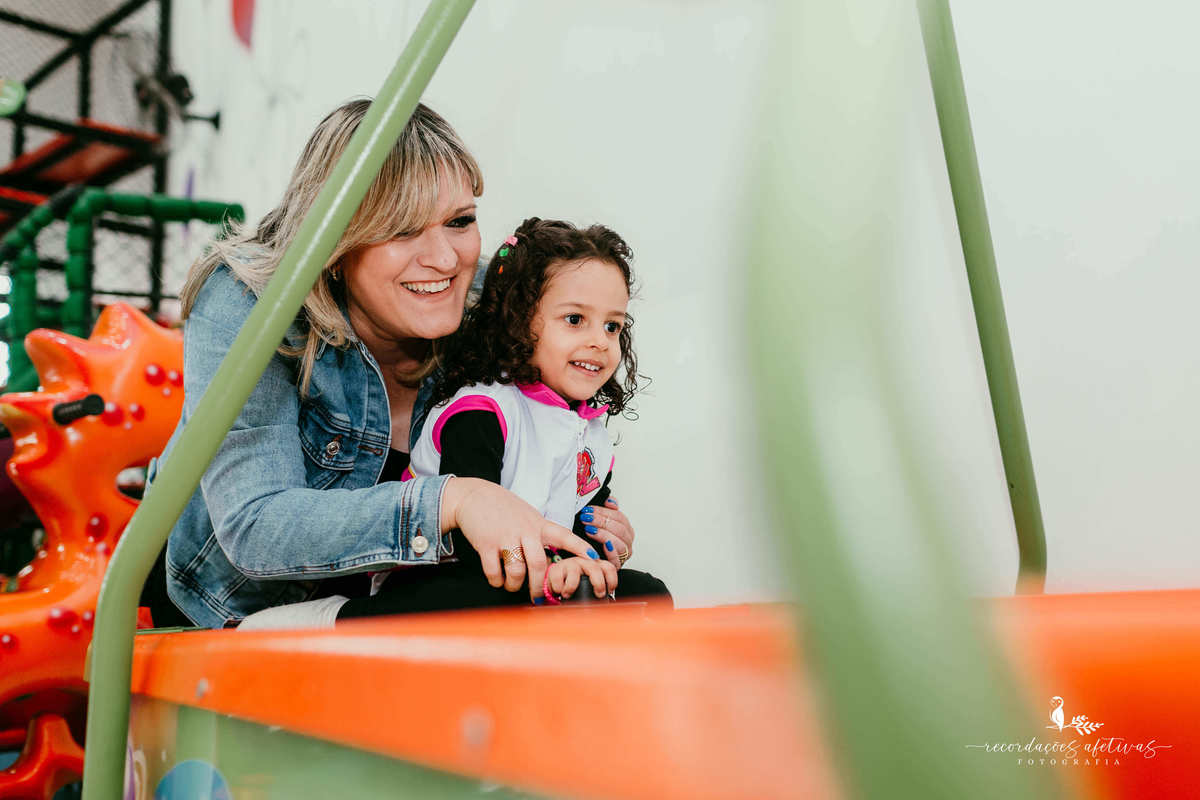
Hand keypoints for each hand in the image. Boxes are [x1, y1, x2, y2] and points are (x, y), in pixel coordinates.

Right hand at [442, 477, 601, 601]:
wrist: (474, 496)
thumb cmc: (503, 508)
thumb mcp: (528, 516)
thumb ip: (539, 534)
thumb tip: (552, 558)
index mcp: (538, 524)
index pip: (565, 535)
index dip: (581, 548)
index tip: (594, 559)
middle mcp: (524, 530)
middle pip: (539, 564)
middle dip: (540, 585)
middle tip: (539, 596)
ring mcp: (505, 537)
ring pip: (517, 571)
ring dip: (515, 585)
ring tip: (513, 585)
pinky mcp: (486, 544)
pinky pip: (494, 571)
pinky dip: (497, 581)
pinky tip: (498, 579)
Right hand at [546, 556, 617, 599]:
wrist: (555, 583)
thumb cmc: (575, 585)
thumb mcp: (590, 585)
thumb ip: (599, 589)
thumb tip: (609, 602)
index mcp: (595, 565)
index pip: (608, 568)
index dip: (612, 580)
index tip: (610, 591)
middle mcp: (583, 561)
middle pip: (595, 568)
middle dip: (598, 583)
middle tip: (597, 594)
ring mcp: (570, 563)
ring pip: (574, 572)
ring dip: (571, 587)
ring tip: (568, 595)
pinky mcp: (556, 568)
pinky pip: (557, 578)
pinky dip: (559, 588)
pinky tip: (559, 591)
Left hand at [579, 495, 633, 567]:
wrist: (588, 558)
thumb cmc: (593, 540)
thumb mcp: (598, 522)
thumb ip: (607, 509)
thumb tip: (610, 501)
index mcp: (625, 528)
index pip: (619, 516)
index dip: (603, 512)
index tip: (589, 509)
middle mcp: (626, 540)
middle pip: (619, 528)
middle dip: (601, 522)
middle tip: (586, 518)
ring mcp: (623, 553)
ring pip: (620, 542)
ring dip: (603, 535)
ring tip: (589, 530)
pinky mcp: (617, 565)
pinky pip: (617, 559)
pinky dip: (611, 552)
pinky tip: (603, 545)